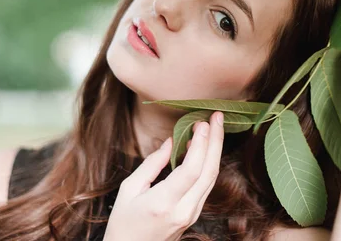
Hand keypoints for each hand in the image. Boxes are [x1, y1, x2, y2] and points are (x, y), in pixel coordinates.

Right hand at [104, 111, 224, 240]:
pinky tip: (204, 148)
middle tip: (217, 117)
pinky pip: (206, 185)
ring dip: (215, 151)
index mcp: (163, 203)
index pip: (191, 170)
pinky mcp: (194, 215)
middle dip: (216, 141)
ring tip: (213, 128)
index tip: (201, 123)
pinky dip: (207, 164)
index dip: (201, 144)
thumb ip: (152, 164)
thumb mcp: (129, 189)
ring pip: (211, 179)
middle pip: (208, 172)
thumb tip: (171, 141)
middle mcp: (183, 211)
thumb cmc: (123, 223)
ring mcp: (191, 215)